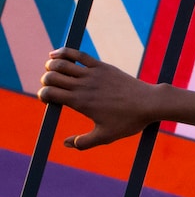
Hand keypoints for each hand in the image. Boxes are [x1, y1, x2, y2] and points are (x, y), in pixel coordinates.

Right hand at [38, 48, 160, 149]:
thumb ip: (84, 142)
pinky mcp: (102, 66)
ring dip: (51, 65)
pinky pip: (79, 55)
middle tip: (51, 86)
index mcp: (80, 102)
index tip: (48, 100)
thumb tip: (65, 144)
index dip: (43, 95)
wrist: (150, 103)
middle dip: (45, 80)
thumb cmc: (129, 121)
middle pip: (52, 76)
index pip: (49, 93)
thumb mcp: (106, 136)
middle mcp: (83, 86)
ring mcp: (93, 74)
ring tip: (51, 71)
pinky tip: (55, 55)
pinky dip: (64, 52)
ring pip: (62, 63)